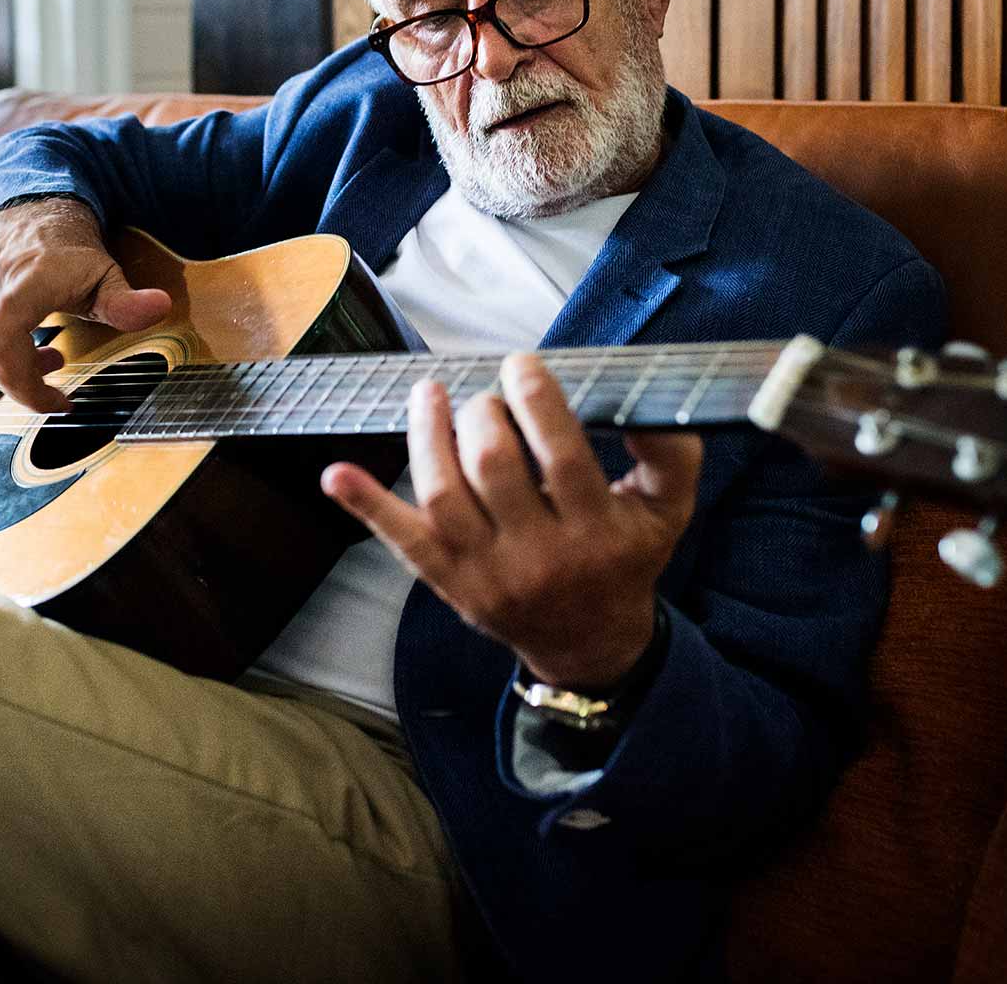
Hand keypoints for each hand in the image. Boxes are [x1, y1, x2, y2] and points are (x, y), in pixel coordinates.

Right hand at [0, 197, 170, 411]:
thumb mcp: (108, 276)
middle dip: (27, 387)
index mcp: (31, 276)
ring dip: (12, 370)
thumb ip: (128, 301)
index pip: (6, 313)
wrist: (35, 219)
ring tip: (47, 355)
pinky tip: (17, 347)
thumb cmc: (72, 255)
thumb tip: (159, 306)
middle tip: (58, 398)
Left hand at [320, 354, 702, 687]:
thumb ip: (671, 455)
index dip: (535, 399)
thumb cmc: (625, 559)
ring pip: (443, 495)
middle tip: (487, 397)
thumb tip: (649, 403)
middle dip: (483, 413)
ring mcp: (486, 572)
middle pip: (494, 467)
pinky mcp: (449, 582)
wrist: (589, 643)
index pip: (560, 454)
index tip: (523, 364)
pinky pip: (402, 541)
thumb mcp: (667, 512)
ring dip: (427, 435)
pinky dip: (366, 505)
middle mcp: (539, 556)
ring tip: (430, 395)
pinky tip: (336, 473)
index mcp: (596, 532)